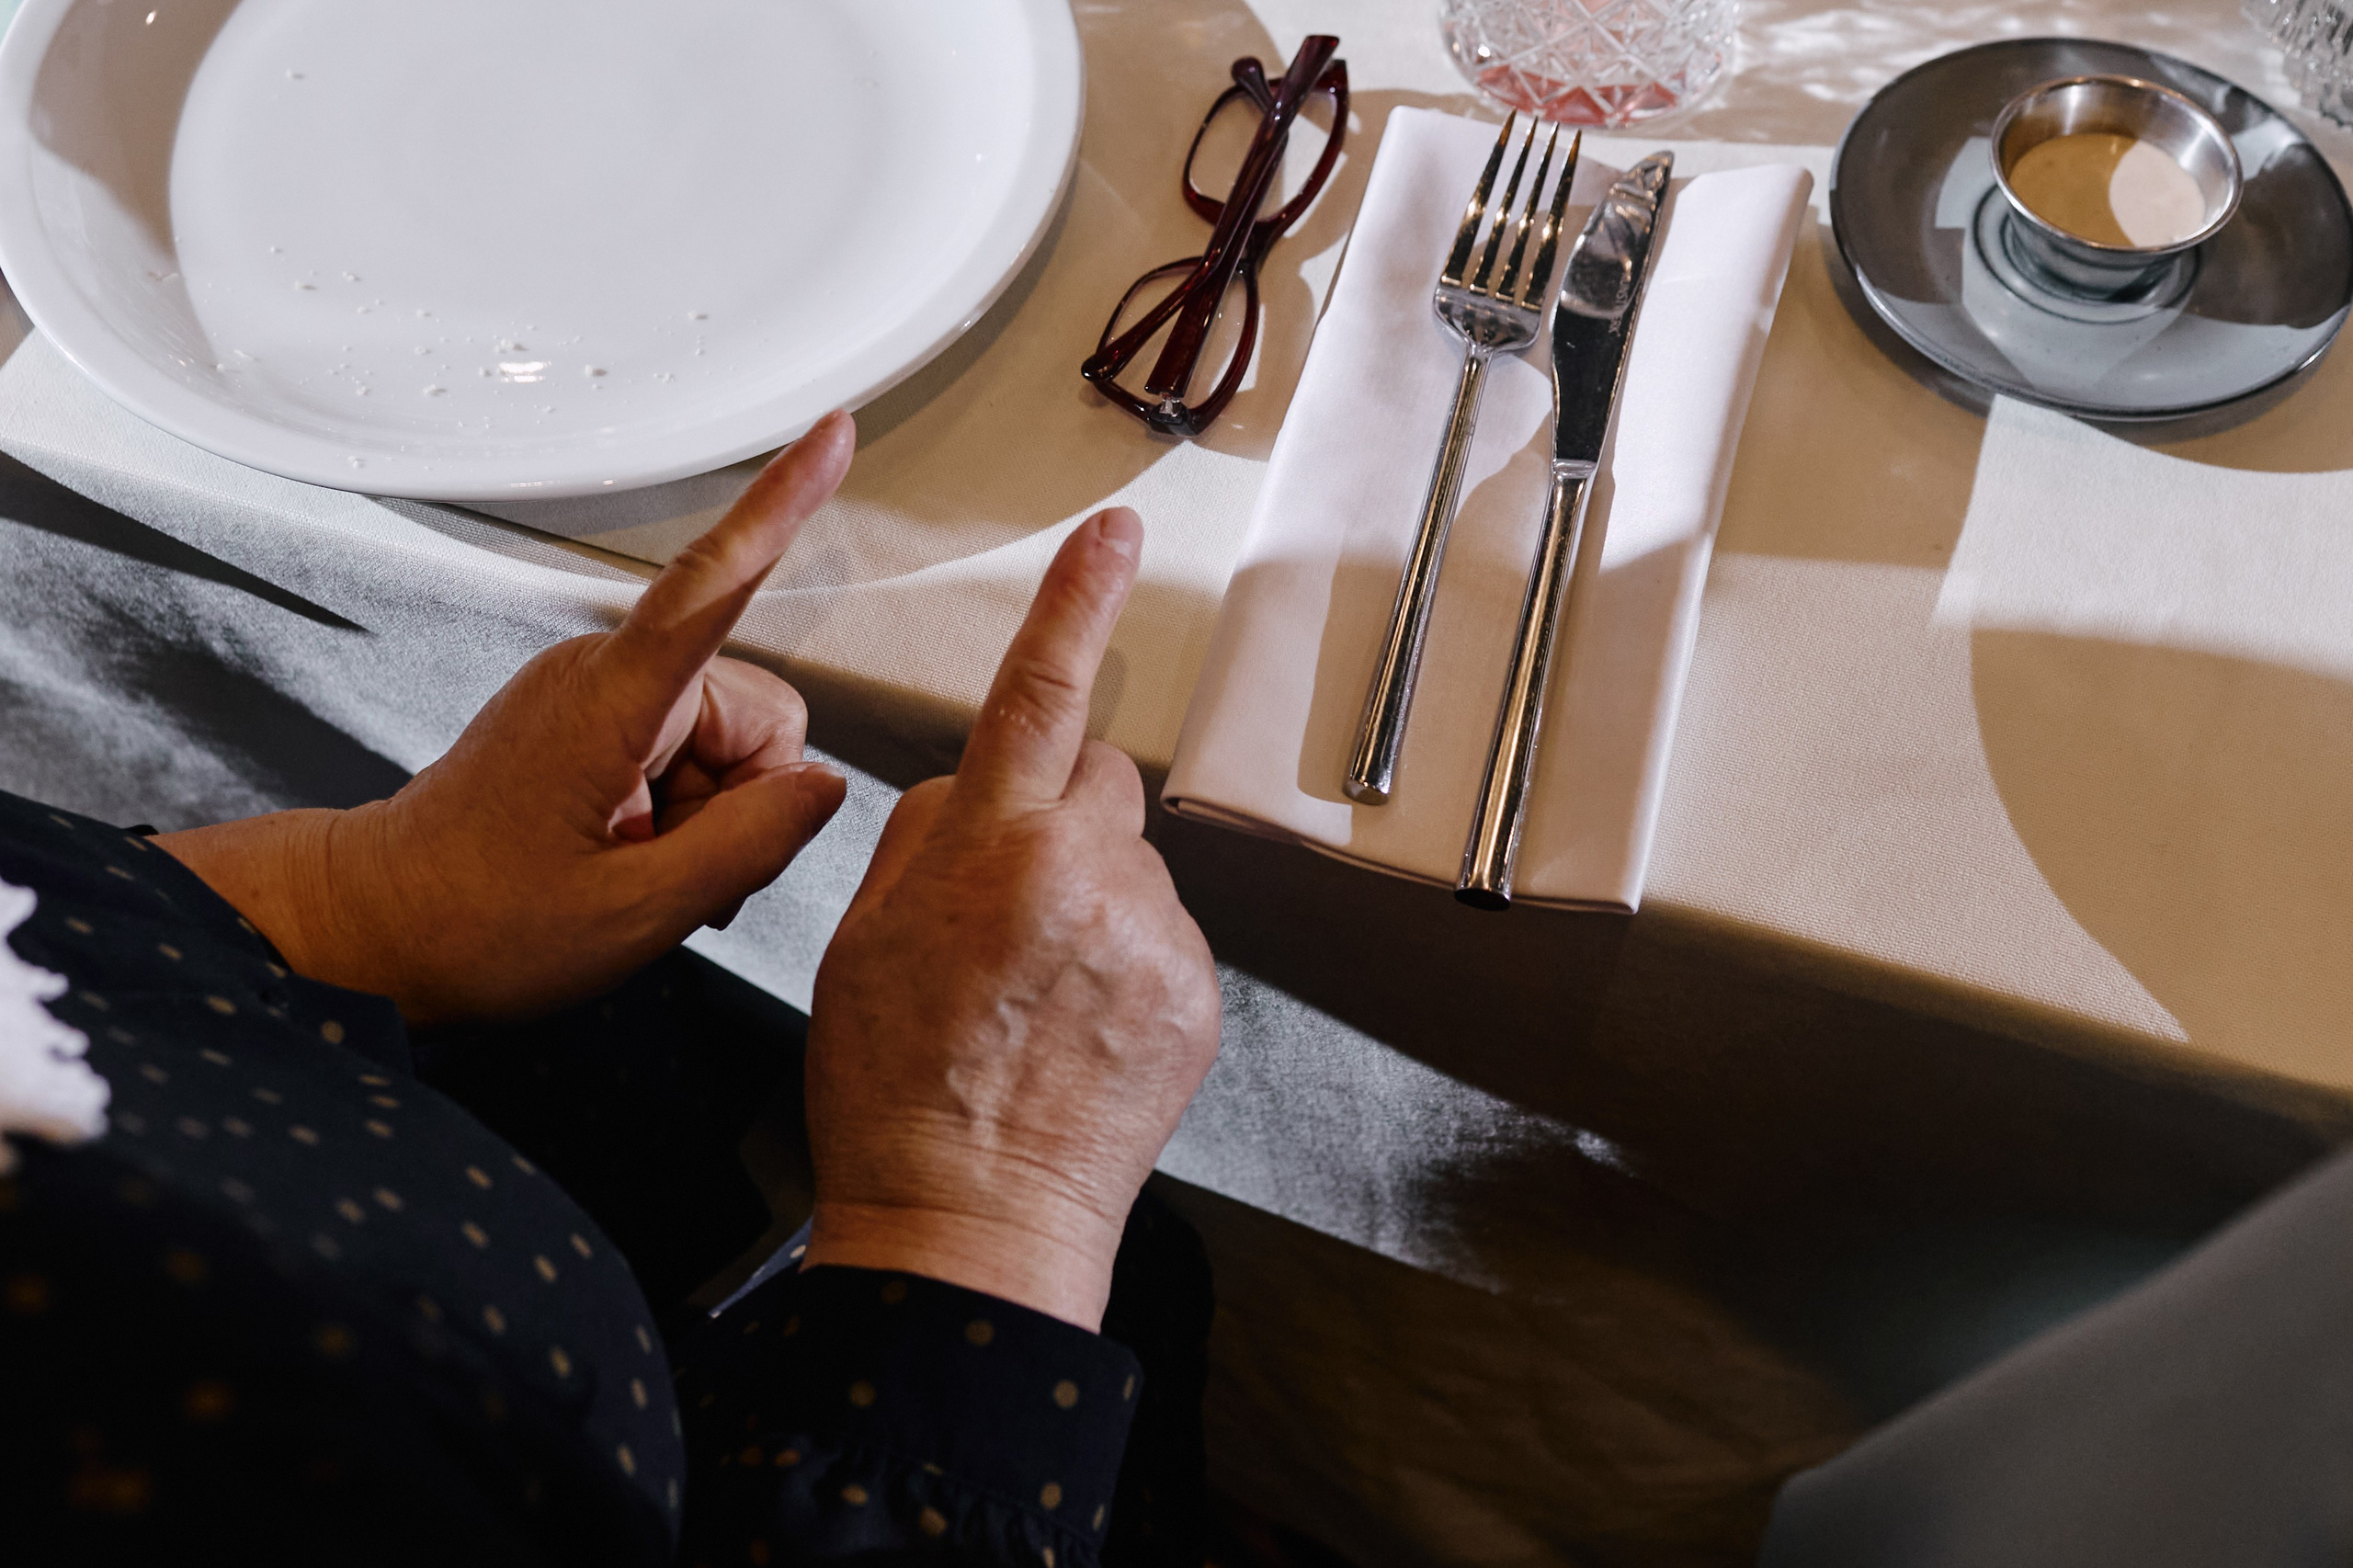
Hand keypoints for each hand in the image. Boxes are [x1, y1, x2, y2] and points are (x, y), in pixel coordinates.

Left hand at [158, 412, 858, 1023]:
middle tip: (671, 872)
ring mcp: (592, 694)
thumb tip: (822, 788)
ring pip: (729, 740)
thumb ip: (747, 845)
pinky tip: (636, 855)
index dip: (782, 507)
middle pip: (756, 714)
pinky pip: (688, 748)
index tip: (829, 438)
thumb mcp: (632, 913)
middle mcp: (600, 675)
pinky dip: (685, 811)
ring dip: (712, 815)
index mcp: (608, 704)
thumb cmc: (470, 923)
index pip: (713, 585)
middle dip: (744, 800)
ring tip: (638, 869)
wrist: (369, 926)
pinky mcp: (589, 718)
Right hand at [802, 507, 1220, 1329]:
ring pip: (1130, 864)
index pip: (1040, 692)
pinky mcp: (1194, 993)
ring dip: (1091, 897)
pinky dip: (1124, 961)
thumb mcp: (861, 940)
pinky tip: (1077, 1027)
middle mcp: (1085, 876)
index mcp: (990, 849)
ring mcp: (1151, 937)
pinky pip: (1160, 935)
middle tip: (1010, 903)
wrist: (970, 1222)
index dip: (1075, 601)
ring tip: (1037, 992)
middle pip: (1100, 778)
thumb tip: (973, 794)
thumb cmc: (895, 1092)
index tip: (1112, 535)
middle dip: (1061, 810)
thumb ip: (925, 838)